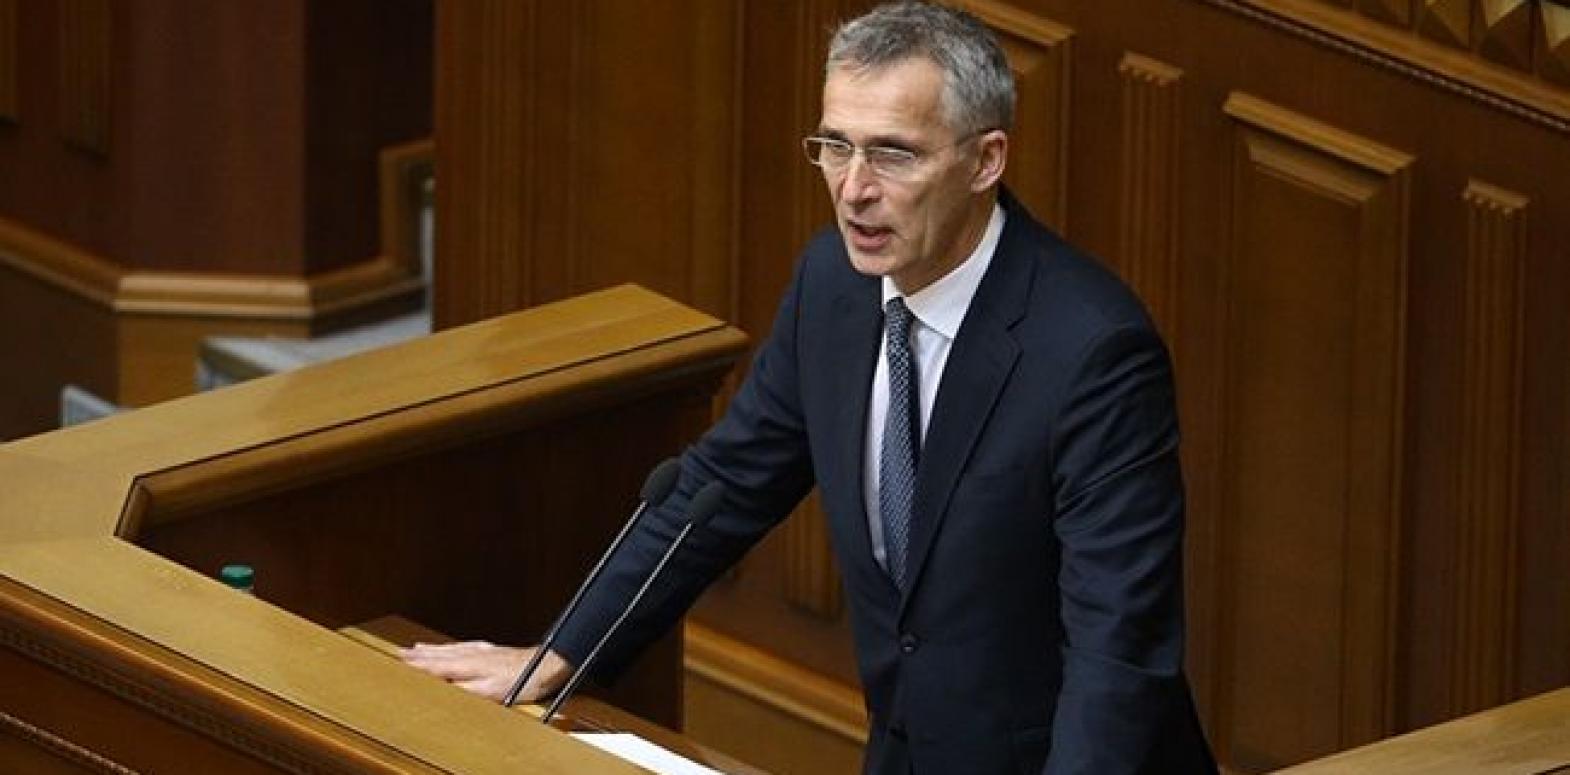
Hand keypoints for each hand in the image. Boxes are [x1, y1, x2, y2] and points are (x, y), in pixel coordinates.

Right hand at [398, 641, 570, 703]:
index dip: (417, 665)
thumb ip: (464, 689)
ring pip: (449, 649)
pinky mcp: (491, 651)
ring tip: (415, 649)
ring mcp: (482, 650)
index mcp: (468, 664)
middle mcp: (473, 654)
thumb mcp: (491, 692)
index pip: (435, 665)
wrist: (545, 665)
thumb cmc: (521, 681)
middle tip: (399, 654)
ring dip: (431, 650)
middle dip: (418, 655)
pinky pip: (462, 646)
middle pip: (439, 654)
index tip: (399, 662)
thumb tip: (443, 688)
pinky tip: (449, 648)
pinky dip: (449, 647)